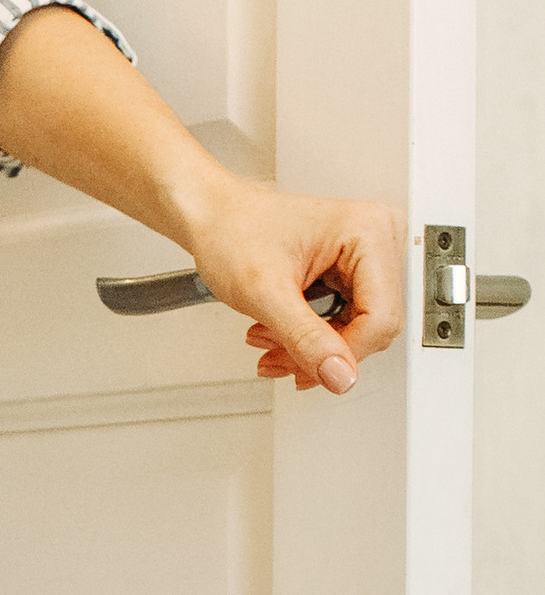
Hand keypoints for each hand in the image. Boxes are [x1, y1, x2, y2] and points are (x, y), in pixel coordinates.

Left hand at [182, 181, 405, 392]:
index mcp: (369, 231)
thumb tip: (341, 376)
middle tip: (274, 353)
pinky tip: (279, 333)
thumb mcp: (264, 291)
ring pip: (357, 331)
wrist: (213, 217)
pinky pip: (345, 322)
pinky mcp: (352, 272)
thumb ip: (306, 338)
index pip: (381, 318)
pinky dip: (310, 338)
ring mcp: (367, 256)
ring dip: (310, 349)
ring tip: (269, 339)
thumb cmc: (233, 231)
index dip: (344, 353)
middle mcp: (378, 239)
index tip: (307, 370)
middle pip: (371, 328)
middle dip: (319, 351)